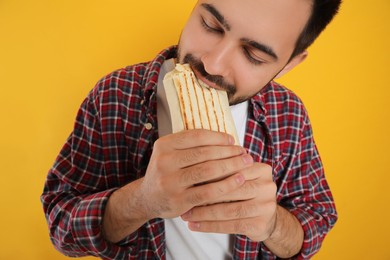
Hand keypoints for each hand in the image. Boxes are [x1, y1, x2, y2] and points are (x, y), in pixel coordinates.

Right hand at [137, 129, 253, 219]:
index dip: (218, 137)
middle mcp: (165, 162)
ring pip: (208, 171)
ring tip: (246, 163)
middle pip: (205, 153)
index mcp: (164, 145)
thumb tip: (227, 139)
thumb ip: (191, 146)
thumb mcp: (170, 153)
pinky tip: (239, 180)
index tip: (232, 140)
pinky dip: (227, 184)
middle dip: (229, 152)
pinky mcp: (179, 200)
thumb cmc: (167, 172)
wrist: (148, 198)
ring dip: (231, 166)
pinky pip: (209, 191)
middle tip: (244, 152)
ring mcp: (171, 182)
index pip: (197, 136)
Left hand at [181, 162, 277, 241]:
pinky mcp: (260, 224)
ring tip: (187, 214)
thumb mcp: (241, 176)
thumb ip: (226, 170)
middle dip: (204, 194)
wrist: (268, 217)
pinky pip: (230, 225)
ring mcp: (265, 207)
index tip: (190, 178)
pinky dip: (210, 226)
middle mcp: (267, 186)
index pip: (232, 169)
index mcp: (261, 169)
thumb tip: (194, 168)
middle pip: (230, 189)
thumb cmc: (247, 193)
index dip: (209, 174)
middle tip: (185, 197)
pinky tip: (196, 225)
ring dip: (204, 213)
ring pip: (229, 209)